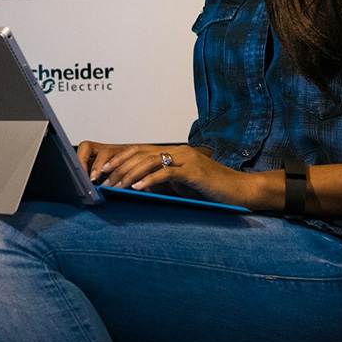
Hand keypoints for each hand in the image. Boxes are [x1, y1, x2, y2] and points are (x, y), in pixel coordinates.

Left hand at [76, 140, 250, 206]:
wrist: (240, 191)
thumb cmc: (211, 190)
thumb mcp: (182, 186)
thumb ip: (162, 183)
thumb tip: (136, 189)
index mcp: (173, 152)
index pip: (139, 151)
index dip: (119, 159)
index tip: (102, 171)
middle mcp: (178, 151)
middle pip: (140, 154)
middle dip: (118, 166)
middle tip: (102, 179)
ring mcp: (186, 159)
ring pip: (150, 161)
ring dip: (129, 174)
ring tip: (115, 185)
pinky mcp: (194, 171)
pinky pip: (166, 173)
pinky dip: (149, 180)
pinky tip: (137, 188)